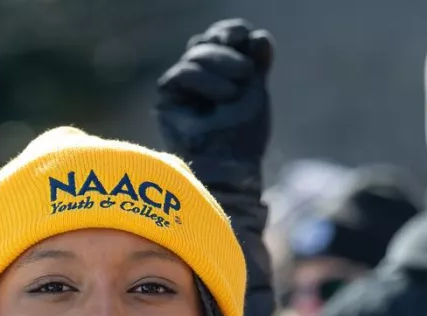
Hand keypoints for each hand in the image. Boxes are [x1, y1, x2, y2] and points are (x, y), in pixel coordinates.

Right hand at [155, 19, 273, 168]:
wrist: (229, 171)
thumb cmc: (243, 139)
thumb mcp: (255, 94)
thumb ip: (256, 64)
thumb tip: (258, 36)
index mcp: (220, 75)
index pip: (221, 38)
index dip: (232, 32)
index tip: (249, 38)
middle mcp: (199, 80)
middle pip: (206, 42)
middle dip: (227, 51)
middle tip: (246, 73)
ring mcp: (183, 90)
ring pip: (194, 55)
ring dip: (219, 67)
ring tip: (233, 94)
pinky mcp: (168, 102)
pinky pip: (182, 74)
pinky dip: (204, 81)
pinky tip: (223, 98)